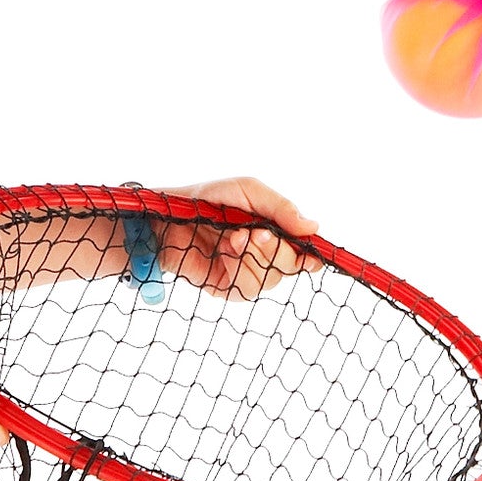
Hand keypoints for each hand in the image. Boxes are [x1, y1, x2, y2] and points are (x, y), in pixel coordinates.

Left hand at [156, 176, 320, 299]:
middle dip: (274, 249)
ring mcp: (245, 272)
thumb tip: (312, 227)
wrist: (168, 218)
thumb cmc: (208, 199)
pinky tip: (226, 253)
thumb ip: (280, 208)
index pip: (304, 251)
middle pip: (290, 265)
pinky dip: (239, 270)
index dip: (309, 254)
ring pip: (270, 280)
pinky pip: (247, 290)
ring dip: (253, 258)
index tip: (308, 252)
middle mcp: (263, 253)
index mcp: (274, 230)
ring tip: (233, 238)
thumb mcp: (247, 191)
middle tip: (254, 232)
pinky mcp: (227, 287)